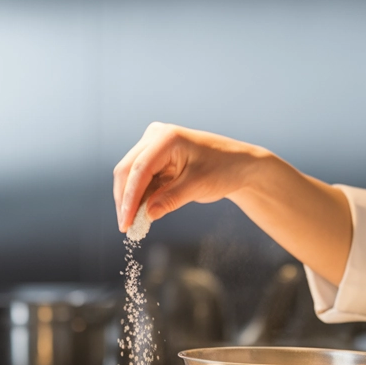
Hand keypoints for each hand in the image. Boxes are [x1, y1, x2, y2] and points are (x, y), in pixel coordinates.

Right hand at [112, 123, 263, 232]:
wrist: (240, 166)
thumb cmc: (224, 169)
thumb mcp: (198, 186)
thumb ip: (170, 199)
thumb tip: (146, 215)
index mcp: (167, 137)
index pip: (139, 169)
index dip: (129, 197)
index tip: (126, 222)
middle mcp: (155, 137)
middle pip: (128, 170)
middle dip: (125, 200)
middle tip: (126, 227)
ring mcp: (154, 147)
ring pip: (131, 176)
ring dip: (131, 200)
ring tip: (132, 225)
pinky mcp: (156, 159)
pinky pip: (142, 180)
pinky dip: (140, 198)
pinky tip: (140, 215)